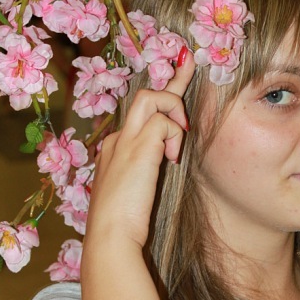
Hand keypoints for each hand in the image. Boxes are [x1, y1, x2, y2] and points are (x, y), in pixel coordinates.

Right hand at [84, 50, 194, 249]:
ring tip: (181, 138)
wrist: (110, 237)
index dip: (161, 100)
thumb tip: (164, 160)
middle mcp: (117, 140)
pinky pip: (164, 122)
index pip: (140, 116)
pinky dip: (175, 136)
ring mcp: (125, 141)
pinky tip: (172, 159)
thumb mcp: (134, 192)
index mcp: (115, 150)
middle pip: (143, 96)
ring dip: (173, 110)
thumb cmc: (123, 224)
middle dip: (173, 83)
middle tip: (189, 62)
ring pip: (152, 98)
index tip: (178, 77)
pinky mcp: (139, 147)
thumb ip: (144, 172)